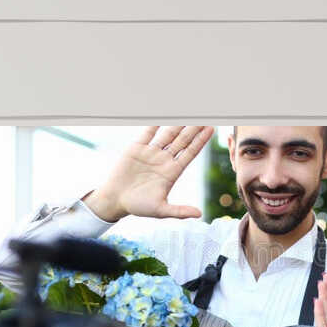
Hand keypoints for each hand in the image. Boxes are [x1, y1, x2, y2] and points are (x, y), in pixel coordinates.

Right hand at [83, 125, 209, 223]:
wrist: (115, 200)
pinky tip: (164, 113)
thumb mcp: (161, 210)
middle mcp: (164, 160)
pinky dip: (155, 122)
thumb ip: (180, 211)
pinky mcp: (137, 148)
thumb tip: (199, 215)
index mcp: (172, 172)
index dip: (200, 141)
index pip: (190, 153)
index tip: (211, 129)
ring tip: (189, 112)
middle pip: (182, 140)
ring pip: (168, 134)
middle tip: (204, 115)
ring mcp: (151, 152)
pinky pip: (148, 132)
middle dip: (193, 128)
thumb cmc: (138, 206)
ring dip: (178, 123)